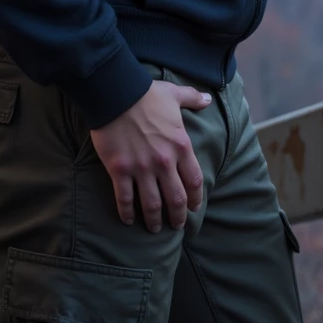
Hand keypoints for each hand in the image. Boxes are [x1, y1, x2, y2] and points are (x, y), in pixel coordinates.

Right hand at [90, 79, 211, 231]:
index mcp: (180, 146)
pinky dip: (127, 213)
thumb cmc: (146, 94)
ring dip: (154, 220)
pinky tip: (128, 220)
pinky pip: (125, 199)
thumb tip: (207, 99)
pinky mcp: (119, 171)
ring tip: (154, 229)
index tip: (195, 208)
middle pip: (176, 198)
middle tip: (176, 225)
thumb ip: (193, 98)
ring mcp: (141, 168)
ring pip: (151, 204)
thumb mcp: (175, 94)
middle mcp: (164, 162)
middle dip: (177, 216)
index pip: (194, 180)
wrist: (116, 94)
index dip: (196, 198)